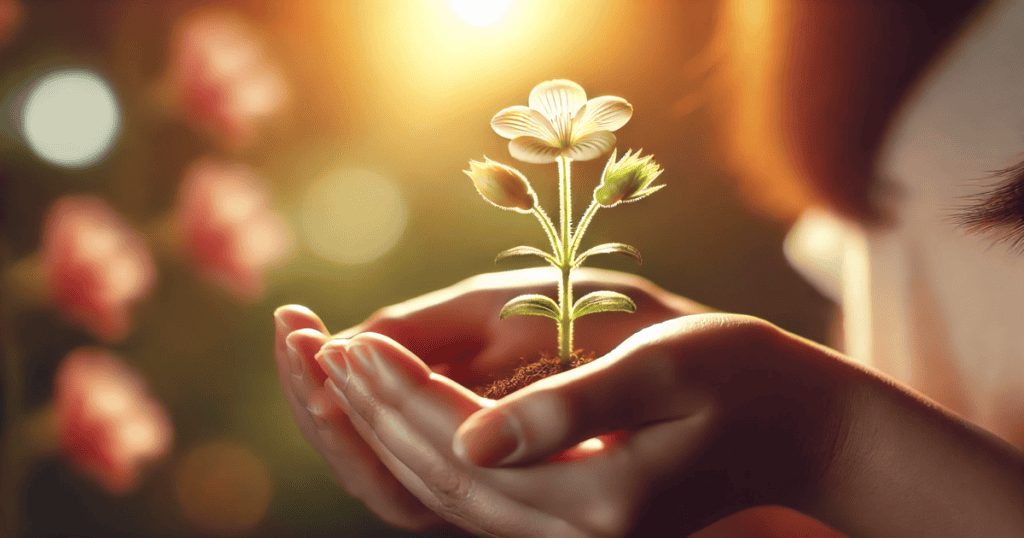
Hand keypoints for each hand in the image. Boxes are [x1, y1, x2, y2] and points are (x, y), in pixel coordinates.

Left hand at [273, 267, 706, 532]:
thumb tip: (471, 441)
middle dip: (369, 415)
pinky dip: (418, 452)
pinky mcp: (566, 522)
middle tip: (317, 351)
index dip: (396, 392)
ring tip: (337, 376)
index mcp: (595, 501)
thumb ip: (569, 410)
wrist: (797, 427)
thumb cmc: (741, 377)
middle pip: (436, 480)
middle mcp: (573, 536)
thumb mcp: (665, 370)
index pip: (459, 444)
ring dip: (382, 436)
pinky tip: (390, 410)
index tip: (347, 340)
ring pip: (442, 496)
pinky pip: (468, 498)